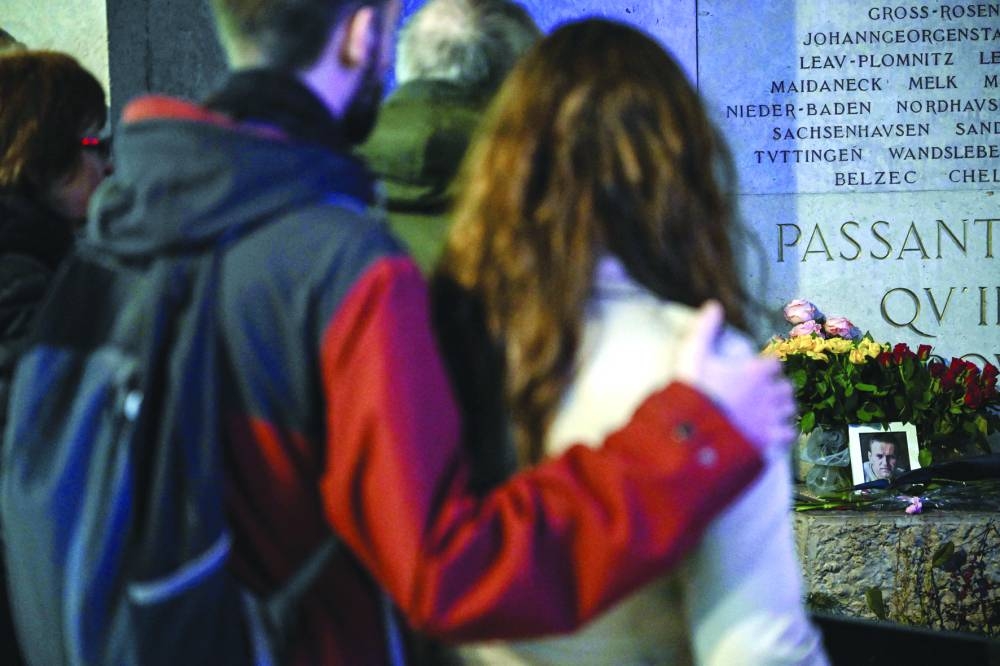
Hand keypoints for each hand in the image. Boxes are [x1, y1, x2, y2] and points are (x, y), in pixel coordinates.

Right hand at [676, 301, 795, 459]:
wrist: (693, 434)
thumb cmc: (693, 392)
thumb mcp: (692, 355)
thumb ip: (705, 329)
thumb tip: (714, 305)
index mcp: (755, 371)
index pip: (775, 363)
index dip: (768, 366)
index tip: (758, 369)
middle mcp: (768, 393)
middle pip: (786, 386)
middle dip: (778, 387)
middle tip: (764, 392)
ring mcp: (771, 417)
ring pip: (790, 409)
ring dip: (782, 408)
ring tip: (771, 411)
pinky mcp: (769, 440)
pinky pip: (789, 434)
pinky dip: (784, 432)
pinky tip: (773, 433)